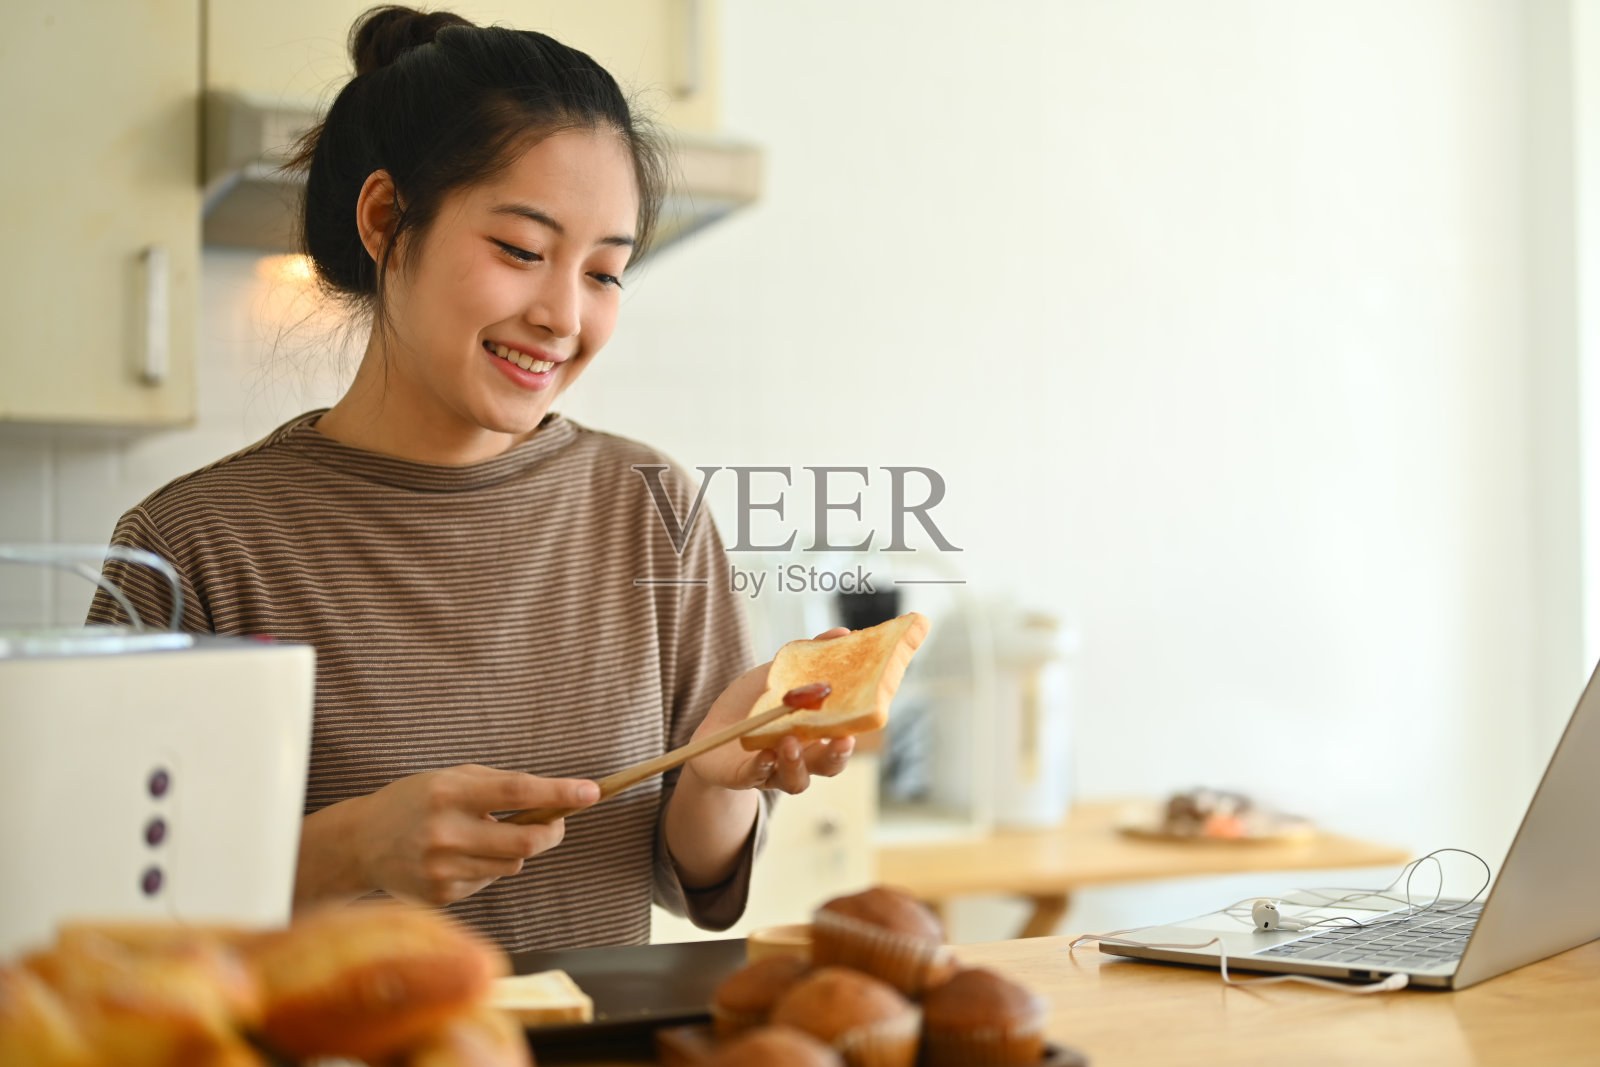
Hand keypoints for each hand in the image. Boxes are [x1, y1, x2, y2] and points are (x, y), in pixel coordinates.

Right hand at [321, 765, 598, 907]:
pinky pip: (488, 882)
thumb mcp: (452, 778)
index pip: (518, 791)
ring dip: (514, 851)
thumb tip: (556, 800)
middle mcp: (445, 832)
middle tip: (555, 822)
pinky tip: (458, 858)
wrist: (362, 842)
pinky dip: (487, 868)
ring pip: (511, 866)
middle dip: (551, 832)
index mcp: (450, 793)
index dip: (559, 792)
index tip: (591, 792)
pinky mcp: (441, 897)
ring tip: (486, 837)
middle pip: (526, 842)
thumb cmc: (417, 802)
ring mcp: (442, 870)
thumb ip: (501, 787)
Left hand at [684, 627, 858, 795]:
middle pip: (827, 766)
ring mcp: (773, 771)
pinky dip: (761, 766)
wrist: (713, 729)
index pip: (841, 739)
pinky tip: (764, 753)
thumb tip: (843, 632)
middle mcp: (800, 759)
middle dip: (836, 756)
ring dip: (796, 763)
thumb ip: (810, 658)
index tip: (864, 718)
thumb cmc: (753, 703)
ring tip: (790, 741)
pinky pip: (756, 777)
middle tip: (843, 740)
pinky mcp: (743, 777)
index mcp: (814, 736)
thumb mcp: (780, 676)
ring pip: (795, 780)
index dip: (853, 733)